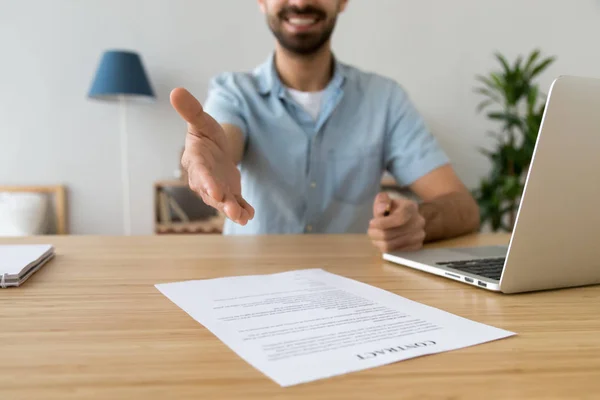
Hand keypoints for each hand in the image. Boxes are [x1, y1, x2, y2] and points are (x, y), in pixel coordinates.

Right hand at [170, 88, 253, 224]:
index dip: (206, 182)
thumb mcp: (201, 121)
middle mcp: (204, 179)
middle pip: (210, 193)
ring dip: (232, 210)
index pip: (200, 172)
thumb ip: (191, 110)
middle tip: (231, 210)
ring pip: (223, 202)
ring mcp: (217, 188)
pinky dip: (243, 210)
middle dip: (221, 202)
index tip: (215, 192)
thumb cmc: (205, 135)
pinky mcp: (229, 193)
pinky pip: (235, 204)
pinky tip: (250, 214)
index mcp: (196, 160)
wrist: (215, 148)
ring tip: (243, 218)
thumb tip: (176, 91)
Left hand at [368, 192, 425, 251]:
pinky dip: (384, 247)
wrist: (408, 219)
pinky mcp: (416, 246)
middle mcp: (418, 221)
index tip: (371, 223)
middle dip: (375, 233)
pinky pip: (394, 251)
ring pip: (391, 245)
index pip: (399, 218)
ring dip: (378, 241)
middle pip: (391, 234)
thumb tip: (382, 208)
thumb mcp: (385, 201)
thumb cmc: (393, 209)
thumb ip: (381, 201)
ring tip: (374, 236)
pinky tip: (382, 241)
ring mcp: (419, 235)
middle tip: (370, 231)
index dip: (382, 223)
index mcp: (411, 207)